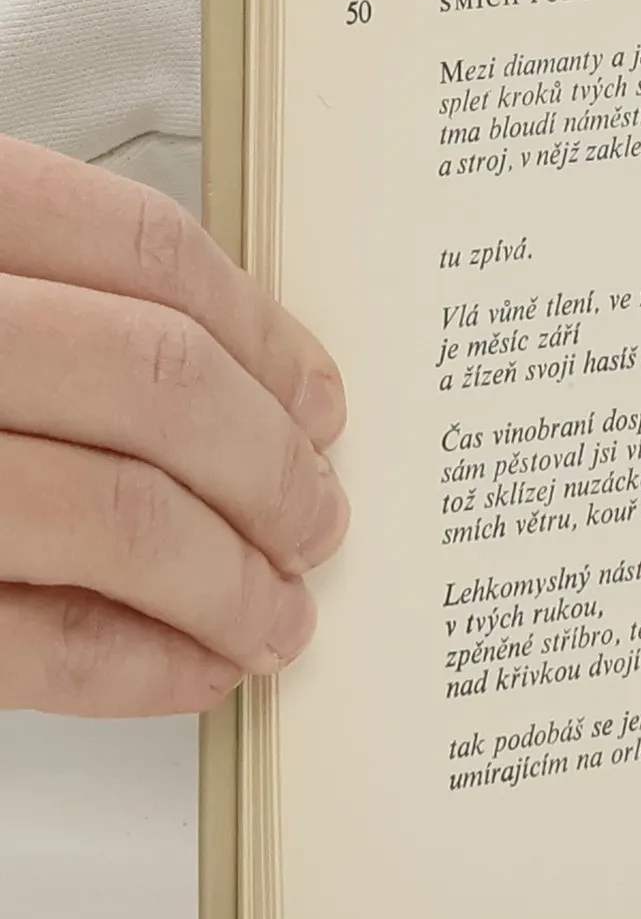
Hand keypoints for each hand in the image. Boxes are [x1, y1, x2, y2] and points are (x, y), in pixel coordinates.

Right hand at [0, 135, 349, 716]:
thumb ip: (59, 297)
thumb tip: (238, 380)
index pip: (141, 249)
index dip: (263, 336)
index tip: (327, 402)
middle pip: (157, 379)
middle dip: (273, 468)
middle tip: (325, 520)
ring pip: (116, 516)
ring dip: (230, 583)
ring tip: (278, 616)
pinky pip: (36, 644)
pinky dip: (139, 668)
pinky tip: (197, 670)